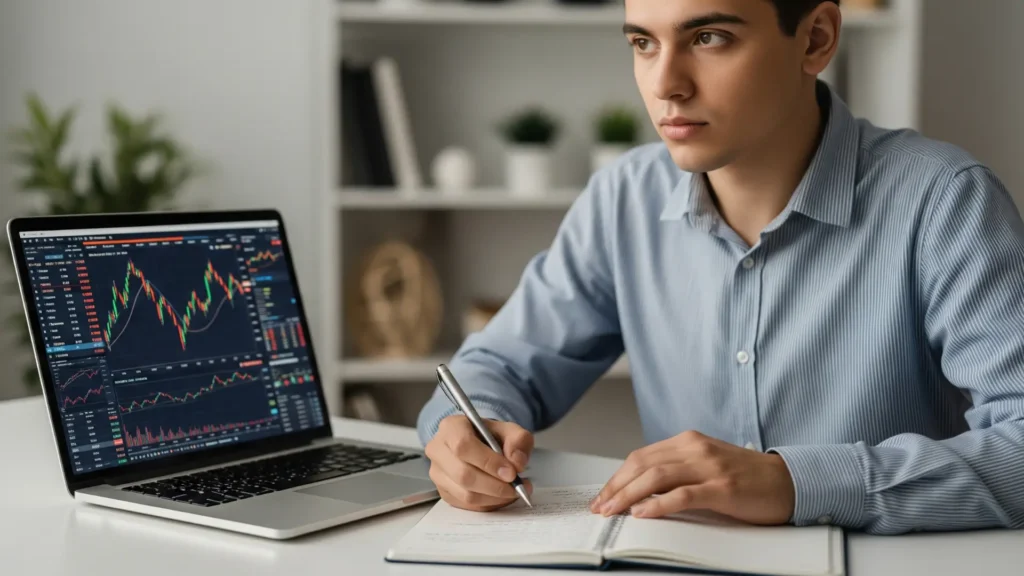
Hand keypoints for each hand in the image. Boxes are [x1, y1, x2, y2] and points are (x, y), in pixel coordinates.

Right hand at [424, 415, 534, 511]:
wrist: (479, 445)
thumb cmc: (491, 436)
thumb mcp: (510, 430)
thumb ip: (518, 440)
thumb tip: (517, 462)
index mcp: (451, 427)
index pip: (463, 446)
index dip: (489, 462)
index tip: (511, 473)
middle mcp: (438, 450)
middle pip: (463, 474)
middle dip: (494, 485)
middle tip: (516, 486)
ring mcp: (437, 473)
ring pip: (465, 494)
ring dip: (494, 497)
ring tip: (513, 491)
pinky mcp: (443, 491)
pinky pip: (466, 505)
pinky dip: (488, 504)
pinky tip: (501, 496)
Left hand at [589, 430, 794, 524]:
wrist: (788, 481)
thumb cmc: (746, 477)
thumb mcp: (706, 466)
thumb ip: (677, 471)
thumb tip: (640, 490)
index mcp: (688, 441)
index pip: (641, 456)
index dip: (617, 476)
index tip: (602, 495)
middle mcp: (695, 448)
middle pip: (642, 464)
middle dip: (615, 486)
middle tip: (599, 506)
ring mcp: (709, 467)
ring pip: (656, 477)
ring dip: (628, 495)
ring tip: (612, 511)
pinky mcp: (723, 488)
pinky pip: (683, 494)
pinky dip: (658, 504)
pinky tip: (642, 513)